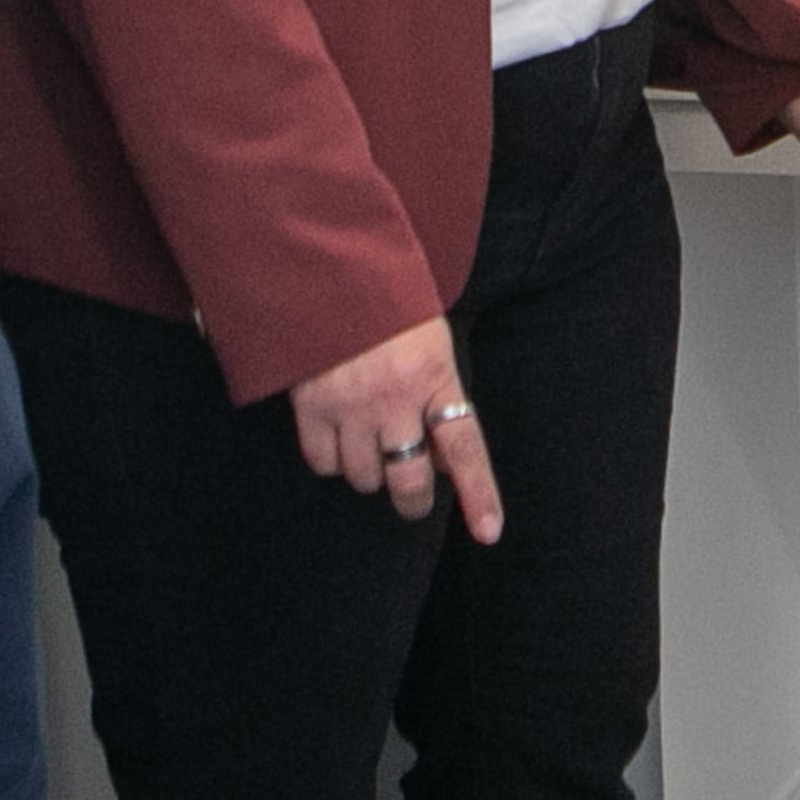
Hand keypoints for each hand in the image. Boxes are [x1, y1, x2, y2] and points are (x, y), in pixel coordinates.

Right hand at [288, 313, 502, 542]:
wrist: (329, 266)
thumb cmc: (389, 302)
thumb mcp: (432, 341)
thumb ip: (441, 399)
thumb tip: (444, 461)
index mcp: (435, 376)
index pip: (464, 448)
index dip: (478, 495)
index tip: (489, 533)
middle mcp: (395, 398)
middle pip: (409, 479)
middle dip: (412, 499)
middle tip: (410, 497)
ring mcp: (350, 404)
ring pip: (363, 477)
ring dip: (370, 474)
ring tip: (370, 448)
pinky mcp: (310, 405)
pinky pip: (322, 462)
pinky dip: (331, 461)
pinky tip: (338, 439)